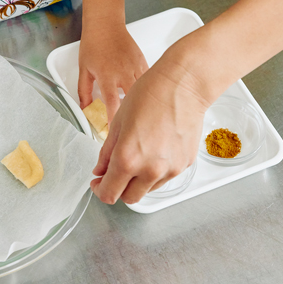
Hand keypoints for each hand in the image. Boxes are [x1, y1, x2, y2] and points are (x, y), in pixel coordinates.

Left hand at [78, 22, 147, 121]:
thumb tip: (85, 109)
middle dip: (134, 114)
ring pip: (144, 90)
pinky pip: (148, 79)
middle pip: (134, 99)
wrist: (105, 24)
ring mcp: (135, 66)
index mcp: (107, 76)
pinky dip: (148, 89)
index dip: (115, 120)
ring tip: (142, 114)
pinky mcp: (143, 61)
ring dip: (143, 102)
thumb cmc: (93, 45)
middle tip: (132, 127)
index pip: (113, 104)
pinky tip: (146, 97)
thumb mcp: (84, 70)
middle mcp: (123, 73)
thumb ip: (84, 92)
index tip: (116, 131)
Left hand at [90, 63, 209, 203]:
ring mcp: (170, 170)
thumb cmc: (149, 96)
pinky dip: (156, 170)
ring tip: (138, 155)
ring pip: (148, 189)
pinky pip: (165, 177)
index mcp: (128, 159)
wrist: (182, 86)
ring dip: (138, 180)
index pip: (109, 194)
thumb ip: (106, 153)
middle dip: (119, 189)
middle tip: (114, 172)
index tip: (98, 182)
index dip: (99, 190)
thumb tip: (100, 170)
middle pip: (129, 198)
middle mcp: (150, 170)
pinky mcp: (184, 165)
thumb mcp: (117, 123)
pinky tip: (155, 149)